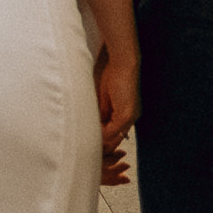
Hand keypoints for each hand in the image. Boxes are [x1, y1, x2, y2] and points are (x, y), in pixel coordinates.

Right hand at [97, 50, 139, 186]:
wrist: (122, 62)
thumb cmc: (111, 75)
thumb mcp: (102, 99)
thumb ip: (98, 113)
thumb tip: (88, 126)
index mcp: (124, 114)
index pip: (111, 134)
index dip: (99, 140)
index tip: (85, 144)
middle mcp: (129, 119)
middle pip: (113, 140)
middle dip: (99, 146)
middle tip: (83, 150)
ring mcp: (130, 117)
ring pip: (113, 138)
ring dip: (99, 143)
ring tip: (84, 148)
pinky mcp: (127, 115)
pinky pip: (113, 131)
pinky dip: (102, 135)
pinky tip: (91, 137)